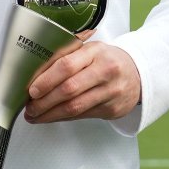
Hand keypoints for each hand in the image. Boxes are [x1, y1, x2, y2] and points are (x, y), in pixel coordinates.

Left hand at [24, 34, 140, 123]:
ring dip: (50, 114)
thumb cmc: (106, 60)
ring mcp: (111, 91)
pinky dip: (63, 117)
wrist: (138, 73)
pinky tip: (52, 117)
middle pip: (69, 89)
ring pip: (75, 107)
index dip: (46, 80)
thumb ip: (67, 57)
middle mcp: (105, 71)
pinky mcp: (112, 109)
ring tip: (35, 116)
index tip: (32, 90)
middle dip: (44, 101)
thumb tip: (35, 74)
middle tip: (29, 108)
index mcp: (95, 52)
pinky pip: (82, 115)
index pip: (67, 66)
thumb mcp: (90, 50)